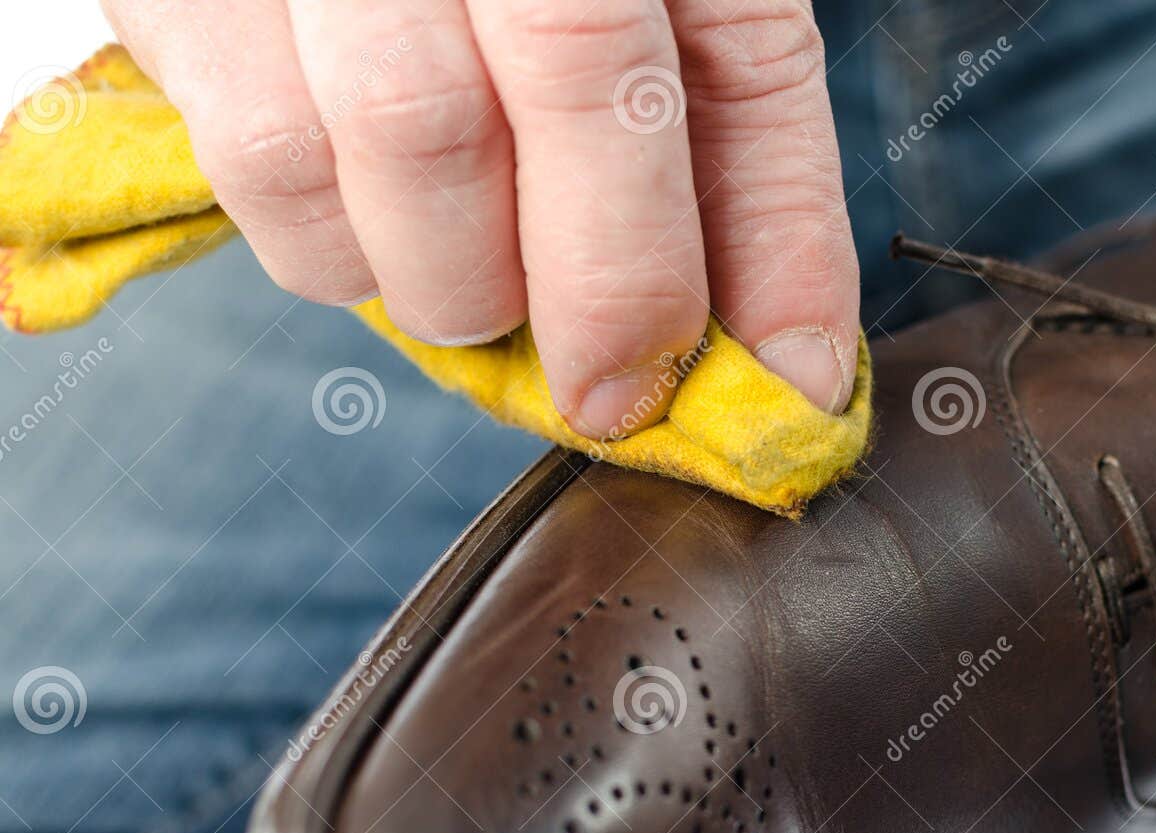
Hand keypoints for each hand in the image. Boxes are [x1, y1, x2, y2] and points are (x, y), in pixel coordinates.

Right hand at [100, 0, 859, 437]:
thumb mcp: (670, 27)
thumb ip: (739, 173)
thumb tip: (798, 371)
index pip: (739, 60)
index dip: (765, 243)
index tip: (776, 387)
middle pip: (574, 80)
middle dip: (610, 291)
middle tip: (609, 386)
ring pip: (405, 142)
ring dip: (460, 282)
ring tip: (474, 275)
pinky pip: (270, 172)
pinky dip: (339, 253)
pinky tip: (371, 222)